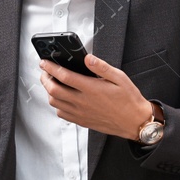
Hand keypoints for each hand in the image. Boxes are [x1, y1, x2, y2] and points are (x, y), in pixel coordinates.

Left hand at [37, 54, 153, 139]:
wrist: (134, 122)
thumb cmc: (129, 100)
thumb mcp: (120, 78)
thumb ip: (102, 67)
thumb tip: (87, 58)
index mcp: (92, 89)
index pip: (64, 76)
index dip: (51, 68)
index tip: (45, 62)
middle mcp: (83, 102)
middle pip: (54, 90)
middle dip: (45, 79)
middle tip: (44, 72)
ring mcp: (81, 113)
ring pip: (55, 103)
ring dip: (49, 92)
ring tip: (51, 83)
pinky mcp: (81, 121)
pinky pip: (62, 114)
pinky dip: (57, 105)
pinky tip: (61, 99)